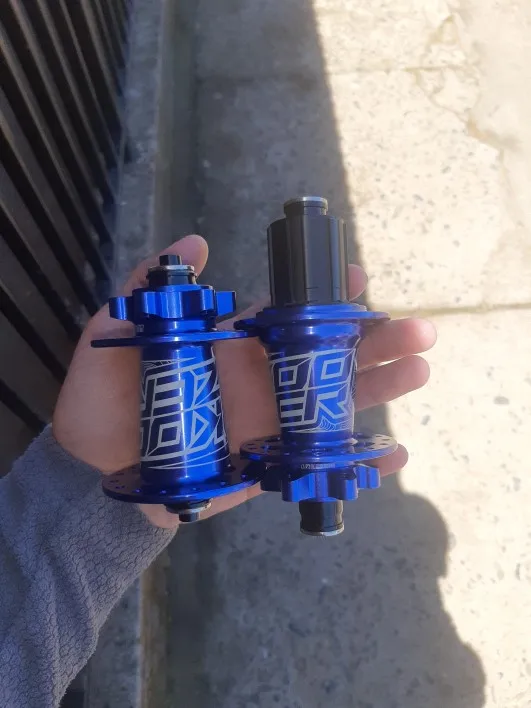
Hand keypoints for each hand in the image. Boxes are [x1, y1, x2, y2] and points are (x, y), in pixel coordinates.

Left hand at [53, 235, 435, 527]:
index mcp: (236, 344)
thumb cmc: (104, 398)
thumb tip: (194, 241)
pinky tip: (394, 455)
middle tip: (418, 330)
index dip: (327, 298)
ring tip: (419, 371)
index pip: (293, 315)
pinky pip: (320, 460)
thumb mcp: (119, 330)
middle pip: (331, 356)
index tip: (356, 279)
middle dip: (375, 340)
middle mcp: (262, 379)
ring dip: (381, 387)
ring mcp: (269, 422)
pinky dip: (358, 459)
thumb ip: (150, 285)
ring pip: (337, 402)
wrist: (93, 469)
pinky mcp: (267, 464)